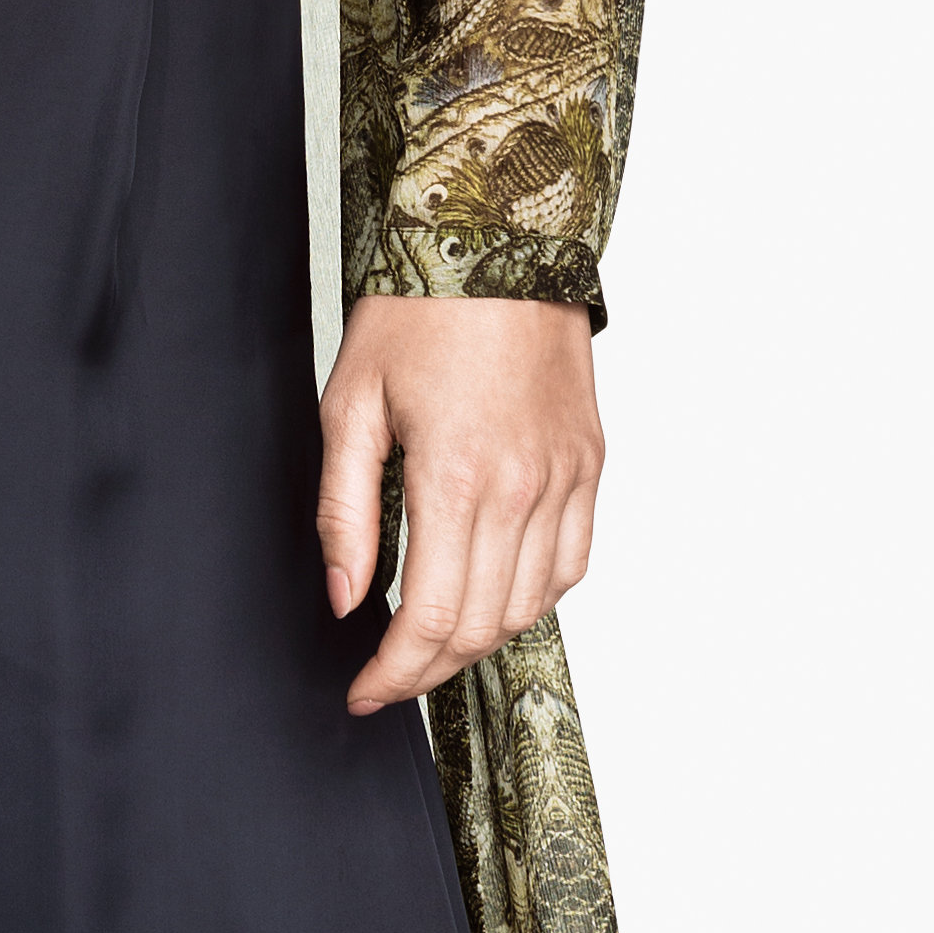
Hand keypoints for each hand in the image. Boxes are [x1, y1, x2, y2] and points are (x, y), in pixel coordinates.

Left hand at [317, 298, 603, 716]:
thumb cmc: (418, 312)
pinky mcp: (589, 463)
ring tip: (432, 642)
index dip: (394, 673)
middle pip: (483, 626)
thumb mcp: (351, 404)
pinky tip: (495, 594)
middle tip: (387, 675)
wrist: (500, 241)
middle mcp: (524, 489)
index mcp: (457, 478)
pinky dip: (533, 598)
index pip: (432, 619)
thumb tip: (345, 598)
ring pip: (532, 605)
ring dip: (480, 640)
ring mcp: (566, 478)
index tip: (363, 690)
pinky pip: (573, 563)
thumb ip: (344, 513)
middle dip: (429, 669)